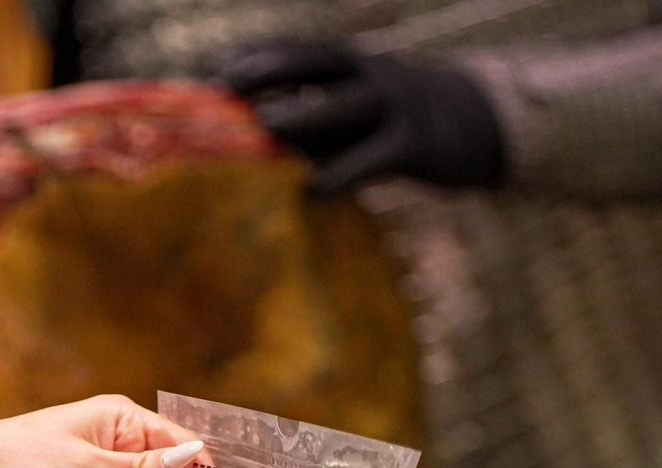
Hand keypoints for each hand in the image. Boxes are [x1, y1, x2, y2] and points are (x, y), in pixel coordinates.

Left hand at [211, 38, 504, 193]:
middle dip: (275, 67)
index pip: (301, 50)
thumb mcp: (356, 111)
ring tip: (265, 124)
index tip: (213, 67)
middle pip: (322, 61)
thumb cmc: (395, 124)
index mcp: (355, 64)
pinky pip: (377, 157)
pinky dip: (345, 172)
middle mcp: (375, 74)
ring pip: (350, 102)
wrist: (481, 126)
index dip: (259, 54)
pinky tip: (314, 190)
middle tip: (228, 83)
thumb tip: (248, 144)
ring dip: (307, 111)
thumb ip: (312, 121)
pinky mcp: (418, 144)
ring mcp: (399, 106)